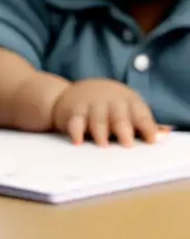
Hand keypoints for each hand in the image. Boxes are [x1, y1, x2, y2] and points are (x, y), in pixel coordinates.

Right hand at [50, 78, 164, 145]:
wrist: (78, 92)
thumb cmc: (109, 105)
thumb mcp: (128, 108)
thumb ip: (143, 123)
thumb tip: (163, 134)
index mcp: (129, 101)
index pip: (140, 114)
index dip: (147, 127)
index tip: (151, 140)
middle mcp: (111, 101)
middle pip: (119, 116)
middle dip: (124, 130)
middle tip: (127, 145)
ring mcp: (92, 105)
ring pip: (97, 119)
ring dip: (100, 132)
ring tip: (103, 146)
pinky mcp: (74, 111)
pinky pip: (76, 121)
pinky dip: (76, 131)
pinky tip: (78, 142)